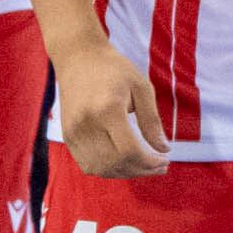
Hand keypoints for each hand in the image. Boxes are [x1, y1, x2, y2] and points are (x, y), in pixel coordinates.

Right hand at [54, 38, 168, 177]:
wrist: (79, 58)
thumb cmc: (114, 70)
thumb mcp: (141, 87)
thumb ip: (152, 121)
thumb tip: (163, 150)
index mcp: (107, 109)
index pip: (129, 151)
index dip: (149, 162)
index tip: (165, 161)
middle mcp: (86, 124)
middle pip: (115, 163)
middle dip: (141, 171)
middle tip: (159, 167)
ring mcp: (73, 132)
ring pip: (101, 168)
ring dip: (125, 173)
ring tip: (144, 167)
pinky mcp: (67, 136)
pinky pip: (87, 164)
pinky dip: (108, 170)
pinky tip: (124, 163)